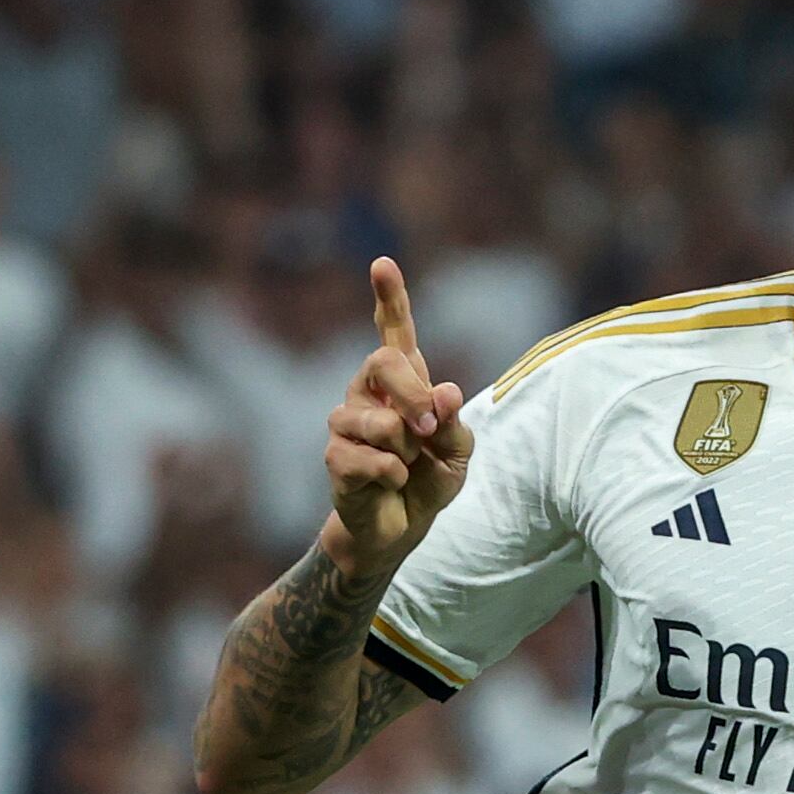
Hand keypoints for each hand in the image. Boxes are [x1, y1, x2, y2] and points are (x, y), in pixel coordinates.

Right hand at [322, 258, 470, 579]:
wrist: (401, 528)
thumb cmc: (429, 481)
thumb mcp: (458, 453)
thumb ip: (454, 423)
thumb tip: (445, 394)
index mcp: (401, 381)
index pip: (393, 331)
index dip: (389, 298)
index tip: (382, 264)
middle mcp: (367, 391)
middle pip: (383, 362)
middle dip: (413, 396)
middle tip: (429, 431)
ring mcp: (346, 421)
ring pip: (384, 424)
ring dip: (409, 452)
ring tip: (406, 467)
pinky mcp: (336, 456)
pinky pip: (378, 461)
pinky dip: (397, 477)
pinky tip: (391, 484)